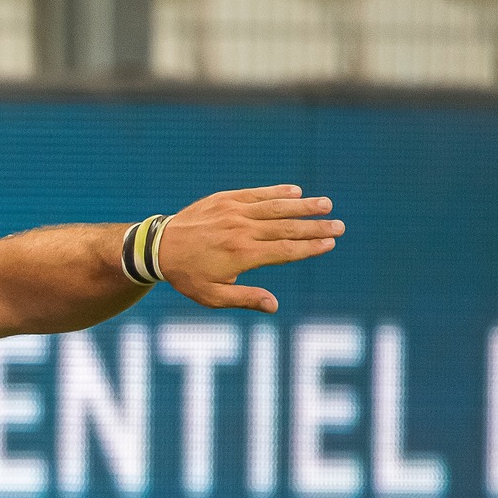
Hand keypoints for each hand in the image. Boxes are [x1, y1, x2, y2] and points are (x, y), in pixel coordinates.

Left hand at [156, 185, 343, 313]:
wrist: (158, 247)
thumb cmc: (187, 276)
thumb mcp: (212, 296)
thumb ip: (245, 299)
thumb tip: (274, 306)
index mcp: (242, 255)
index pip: (285, 250)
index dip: (310, 247)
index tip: (329, 243)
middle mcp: (241, 230)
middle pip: (287, 228)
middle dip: (315, 227)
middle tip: (339, 226)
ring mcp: (234, 212)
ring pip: (276, 207)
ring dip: (303, 205)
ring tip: (326, 204)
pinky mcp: (225, 199)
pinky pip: (256, 194)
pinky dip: (277, 192)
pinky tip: (295, 191)